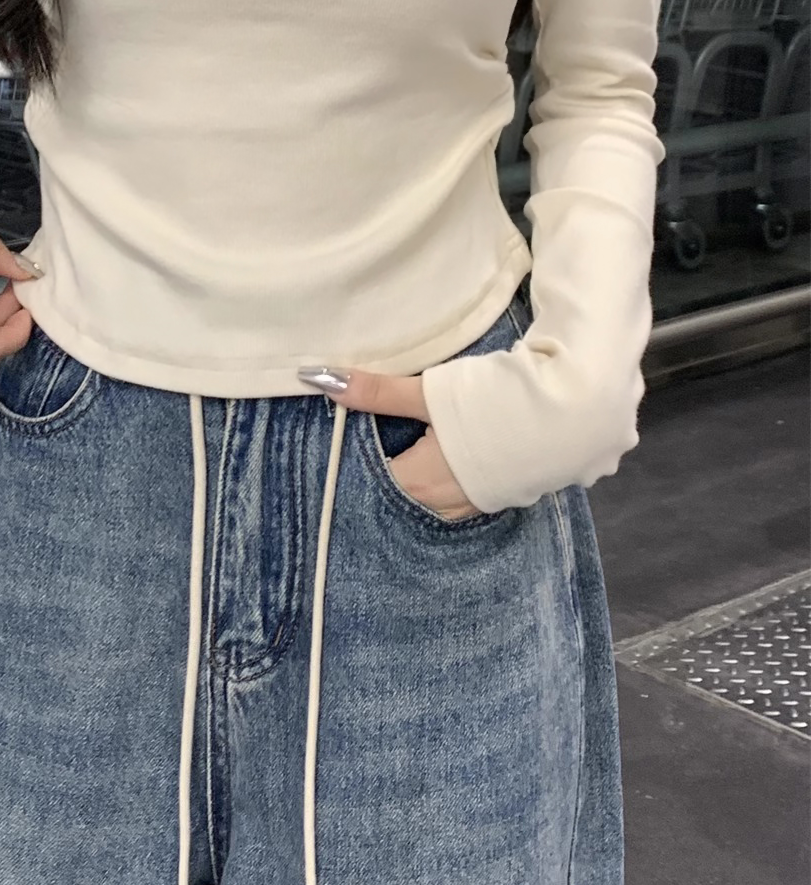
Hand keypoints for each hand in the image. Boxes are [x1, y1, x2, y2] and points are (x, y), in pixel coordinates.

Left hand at [296, 364, 480, 520]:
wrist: (567, 417)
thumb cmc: (490, 405)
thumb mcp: (428, 392)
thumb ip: (376, 390)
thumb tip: (318, 378)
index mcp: (416, 484)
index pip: (369, 480)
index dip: (356, 459)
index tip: (346, 436)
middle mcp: (440, 505)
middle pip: (398, 490)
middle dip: (386, 467)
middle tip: (374, 435)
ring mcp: (472, 506)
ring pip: (428, 495)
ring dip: (419, 473)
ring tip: (407, 443)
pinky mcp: (498, 497)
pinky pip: (456, 494)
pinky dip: (446, 476)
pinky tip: (449, 454)